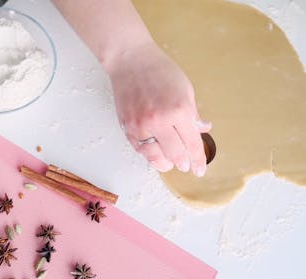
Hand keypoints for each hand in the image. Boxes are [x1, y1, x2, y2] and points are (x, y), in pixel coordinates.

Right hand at [107, 41, 210, 175]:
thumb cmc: (159, 70)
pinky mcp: (127, 126)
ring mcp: (141, 125)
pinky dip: (148, 154)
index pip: (192, 144)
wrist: (130, 61)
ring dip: (164, 163)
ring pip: (154, 157)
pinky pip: (139, 149)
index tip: (199, 170)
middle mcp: (160, 121)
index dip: (197, 160)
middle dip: (182, 163)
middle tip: (185, 165)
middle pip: (175, 155)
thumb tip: (201, 129)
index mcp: (179, 110)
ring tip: (169, 162)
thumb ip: (192, 113)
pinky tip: (154, 153)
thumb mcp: (185, 89)